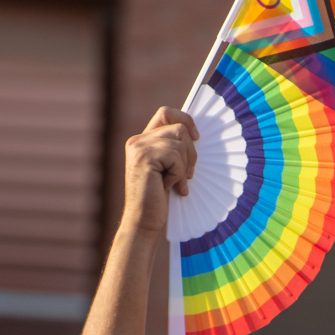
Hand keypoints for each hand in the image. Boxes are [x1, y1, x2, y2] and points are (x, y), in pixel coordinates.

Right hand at [121, 107, 197, 234]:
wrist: (143, 222)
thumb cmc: (158, 200)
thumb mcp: (168, 170)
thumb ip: (174, 151)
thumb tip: (195, 135)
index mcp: (142, 141)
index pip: (165, 113)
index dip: (185, 119)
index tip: (197, 137)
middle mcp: (137, 141)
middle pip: (178, 128)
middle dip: (190, 152)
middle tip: (187, 175)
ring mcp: (139, 148)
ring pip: (179, 142)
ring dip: (184, 166)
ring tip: (176, 183)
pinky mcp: (144, 158)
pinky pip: (175, 156)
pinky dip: (178, 174)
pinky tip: (168, 187)